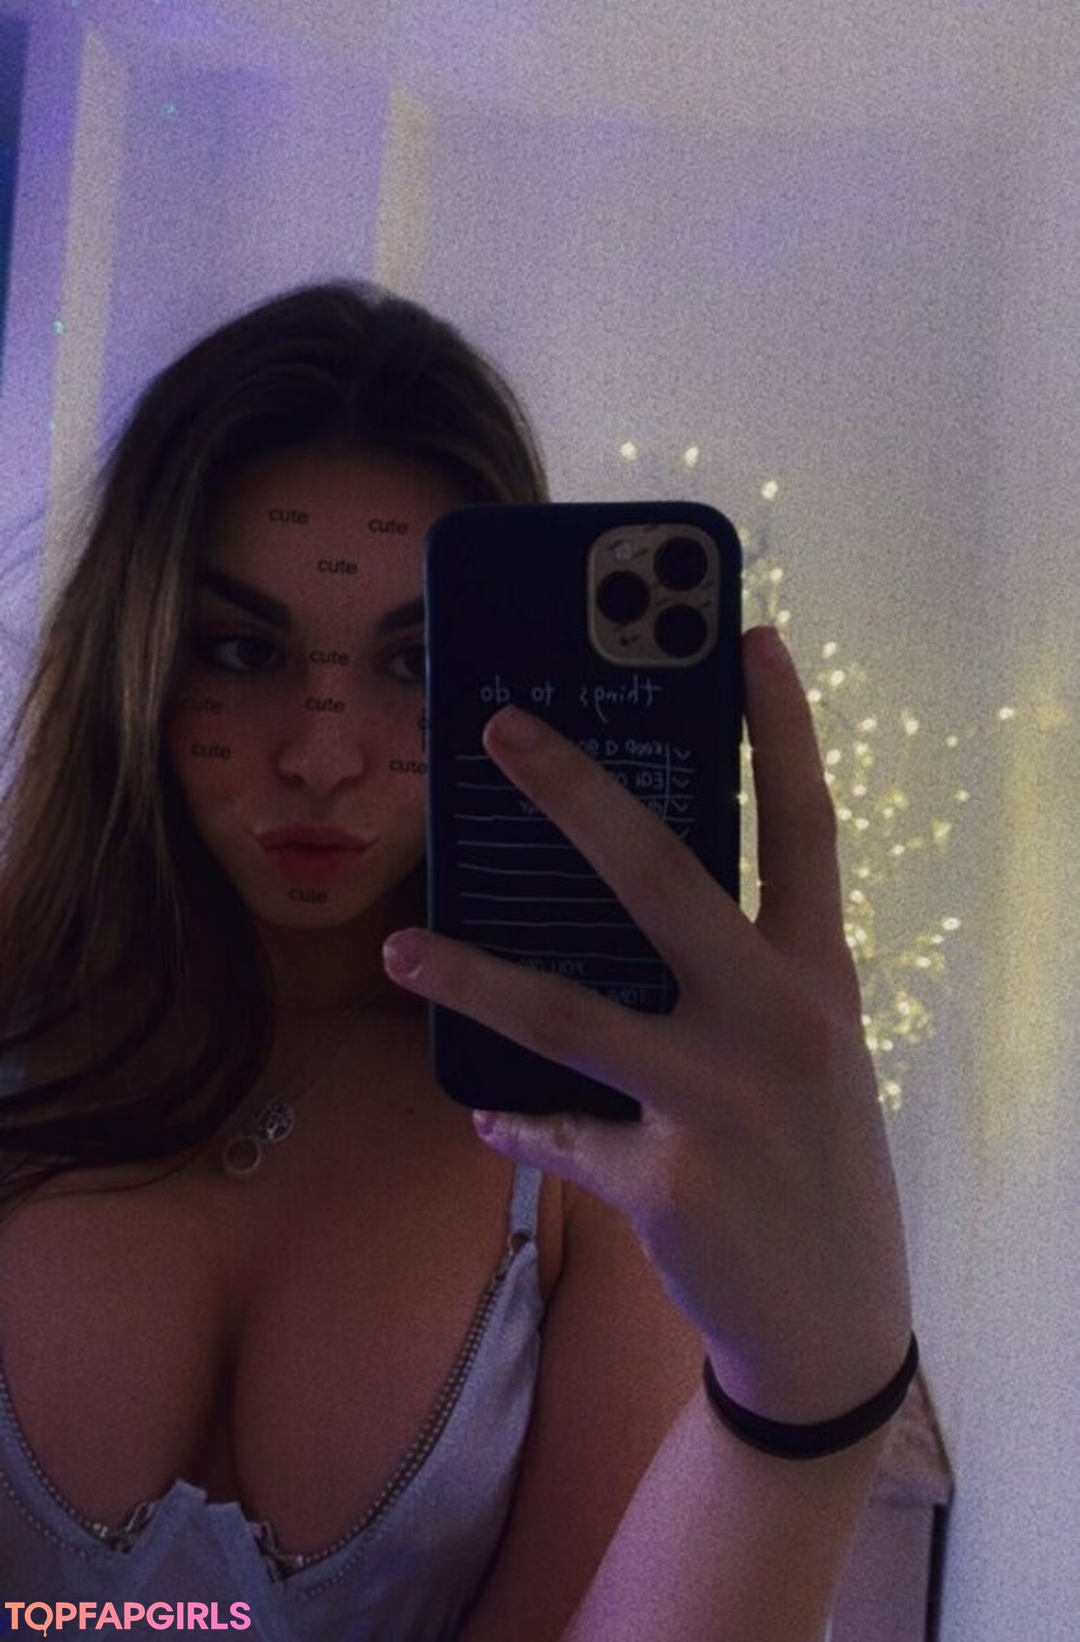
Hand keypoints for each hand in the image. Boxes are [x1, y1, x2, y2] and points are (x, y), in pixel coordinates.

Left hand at [383, 626, 911, 1421]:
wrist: (833, 1323)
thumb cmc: (811, 1159)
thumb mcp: (802, 1049)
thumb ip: (735, 973)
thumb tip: (616, 898)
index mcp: (816, 975)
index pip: (804, 826)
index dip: (780, 727)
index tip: (748, 636)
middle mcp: (776, 1022)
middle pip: (662, 876)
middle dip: (573, 792)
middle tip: (495, 728)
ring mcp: (717, 1101)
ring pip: (565, 1012)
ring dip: (469, 975)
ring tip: (401, 945)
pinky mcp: (663, 1179)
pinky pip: (556, 1130)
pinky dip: (518, 1121)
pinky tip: (489, 1113)